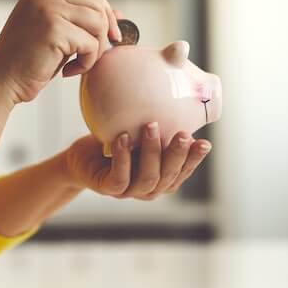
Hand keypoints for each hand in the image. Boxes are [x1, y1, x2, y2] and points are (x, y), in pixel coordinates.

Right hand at [0, 0, 121, 103]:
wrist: (0, 82)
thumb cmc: (27, 62)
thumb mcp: (56, 35)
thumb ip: (81, 21)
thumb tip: (120, 14)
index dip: (105, 12)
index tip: (110, 36)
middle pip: (97, 3)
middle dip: (105, 31)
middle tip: (95, 55)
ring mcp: (48, 8)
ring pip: (98, 22)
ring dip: (95, 49)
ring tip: (78, 64)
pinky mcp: (54, 29)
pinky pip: (91, 44)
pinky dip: (86, 63)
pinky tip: (67, 71)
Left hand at [63, 123, 211, 199]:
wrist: (83, 158)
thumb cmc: (117, 143)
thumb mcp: (141, 133)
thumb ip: (160, 127)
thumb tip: (181, 96)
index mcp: (163, 177)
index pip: (183, 171)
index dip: (195, 159)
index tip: (205, 143)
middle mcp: (150, 188)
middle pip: (168, 177)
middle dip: (177, 155)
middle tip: (183, 134)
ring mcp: (129, 191)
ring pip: (147, 178)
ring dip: (151, 152)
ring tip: (150, 126)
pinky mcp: (109, 189)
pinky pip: (119, 177)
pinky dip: (123, 157)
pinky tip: (123, 138)